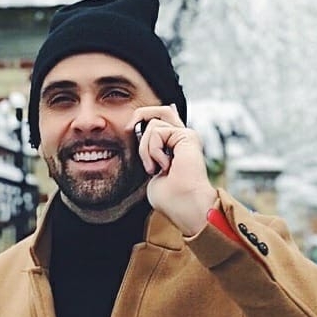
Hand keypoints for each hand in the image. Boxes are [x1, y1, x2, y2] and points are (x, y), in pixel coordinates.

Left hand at [130, 104, 216, 236]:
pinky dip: (153, 150)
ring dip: (145, 149)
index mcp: (175, 148)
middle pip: (162, 110)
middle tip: (129, 128)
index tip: (129, 130)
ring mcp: (186, 137)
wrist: (184, 206)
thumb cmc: (170, 199)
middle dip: (141, 115)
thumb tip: (140, 132)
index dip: (143, 119)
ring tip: (154, 168)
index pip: (160, 121)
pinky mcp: (187, 136)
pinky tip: (164, 166)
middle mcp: (182, 140)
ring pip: (153, 124)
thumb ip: (148, 153)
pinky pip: (157, 131)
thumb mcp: (151, 171)